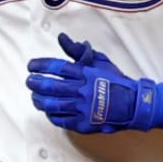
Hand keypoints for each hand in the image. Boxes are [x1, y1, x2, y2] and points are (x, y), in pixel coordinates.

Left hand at [26, 33, 155, 133]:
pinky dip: (50, 115)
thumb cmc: (115, 80)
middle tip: (29, 81)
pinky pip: (60, 120)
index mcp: (85, 73)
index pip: (56, 67)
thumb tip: (61, 37)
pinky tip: (47, 110)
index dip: (39, 66)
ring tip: (34, 97)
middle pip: (49, 86)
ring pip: (51, 104)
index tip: (31, 66)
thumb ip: (78, 51)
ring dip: (38, 100)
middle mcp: (81, 90)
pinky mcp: (83, 123)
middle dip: (34, 83)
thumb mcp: (99, 61)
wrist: (133, 104)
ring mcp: (81, 108)